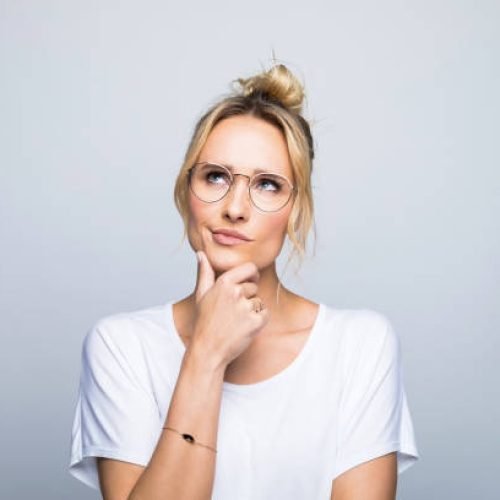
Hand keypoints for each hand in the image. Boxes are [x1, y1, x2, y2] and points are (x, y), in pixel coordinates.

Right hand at [188, 250, 269, 368]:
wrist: (208, 351)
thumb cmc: (204, 322)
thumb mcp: (201, 295)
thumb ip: (204, 273)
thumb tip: (201, 254)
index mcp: (224, 282)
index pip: (250, 268)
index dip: (251, 275)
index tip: (248, 283)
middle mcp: (235, 292)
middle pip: (254, 287)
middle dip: (248, 298)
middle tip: (232, 312)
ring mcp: (246, 307)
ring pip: (259, 301)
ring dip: (252, 311)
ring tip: (236, 321)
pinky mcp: (255, 322)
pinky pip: (265, 314)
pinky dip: (259, 321)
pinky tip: (244, 328)